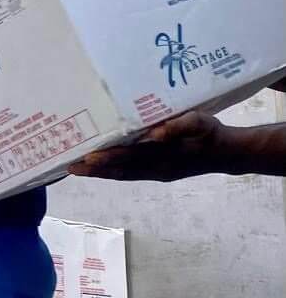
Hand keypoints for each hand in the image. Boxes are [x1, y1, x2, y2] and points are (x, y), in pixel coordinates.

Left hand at [69, 111, 226, 182]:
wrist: (226, 153)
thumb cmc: (209, 132)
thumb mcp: (198, 123)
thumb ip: (178, 126)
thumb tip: (156, 133)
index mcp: (164, 155)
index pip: (130, 156)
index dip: (109, 157)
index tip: (88, 156)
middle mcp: (156, 168)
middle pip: (120, 169)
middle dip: (95, 168)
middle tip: (70, 166)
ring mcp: (156, 173)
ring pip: (122, 174)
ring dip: (99, 173)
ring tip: (76, 169)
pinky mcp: (157, 174)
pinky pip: (130, 174)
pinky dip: (112, 173)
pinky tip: (99, 170)